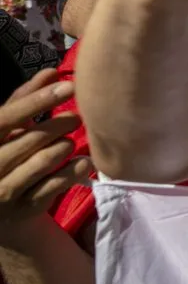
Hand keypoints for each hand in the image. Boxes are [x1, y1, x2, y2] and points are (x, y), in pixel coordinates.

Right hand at [0, 70, 90, 244]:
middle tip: (77, 117)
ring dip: (64, 147)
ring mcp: (3, 192)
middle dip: (58, 125)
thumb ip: (23, 100)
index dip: (35, 102)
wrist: (3, 211)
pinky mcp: (24, 210)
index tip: (68, 86)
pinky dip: (73, 171)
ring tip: (71, 140)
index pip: (5, 119)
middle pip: (29, 140)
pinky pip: (55, 186)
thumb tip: (51, 72)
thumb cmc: (7, 157)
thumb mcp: (8, 130)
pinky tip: (84, 163)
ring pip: (42, 162)